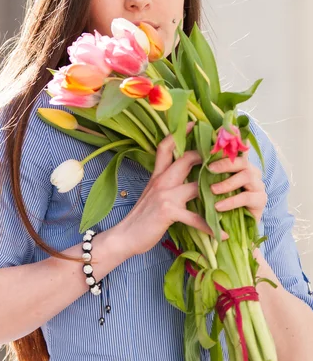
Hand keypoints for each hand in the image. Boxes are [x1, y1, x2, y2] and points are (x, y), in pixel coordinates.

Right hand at [116, 127, 225, 257]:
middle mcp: (161, 181)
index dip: (179, 134)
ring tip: (234, 195)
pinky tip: (223, 235)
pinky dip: (211, 227)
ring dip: (216, 193)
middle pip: (185, 159)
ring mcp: (165, 195)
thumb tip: (181, 181)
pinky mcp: (168, 212)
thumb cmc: (140, 218)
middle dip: (206, 156)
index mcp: (157, 175)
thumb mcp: (150, 195)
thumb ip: (164, 185)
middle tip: (226, 155)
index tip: (195, 124)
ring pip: (196, 186)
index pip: (165, 147)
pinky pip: (196, 218)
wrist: (125, 236)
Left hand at [209, 147, 266, 222]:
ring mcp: (258, 185)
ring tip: (212, 190)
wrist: (233, 227)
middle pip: (242, 161)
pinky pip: (246, 197)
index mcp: (241, 166)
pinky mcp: (261, 200)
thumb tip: (196, 157)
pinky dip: (231, 201)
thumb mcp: (214, 186)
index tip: (215, 143)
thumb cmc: (222, 203)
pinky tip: (219, 206)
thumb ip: (211, 173)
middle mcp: (252, 172)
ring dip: (227, 183)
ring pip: (247, 176)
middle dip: (225, 164)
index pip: (237, 152)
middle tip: (209, 169)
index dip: (229, 146)